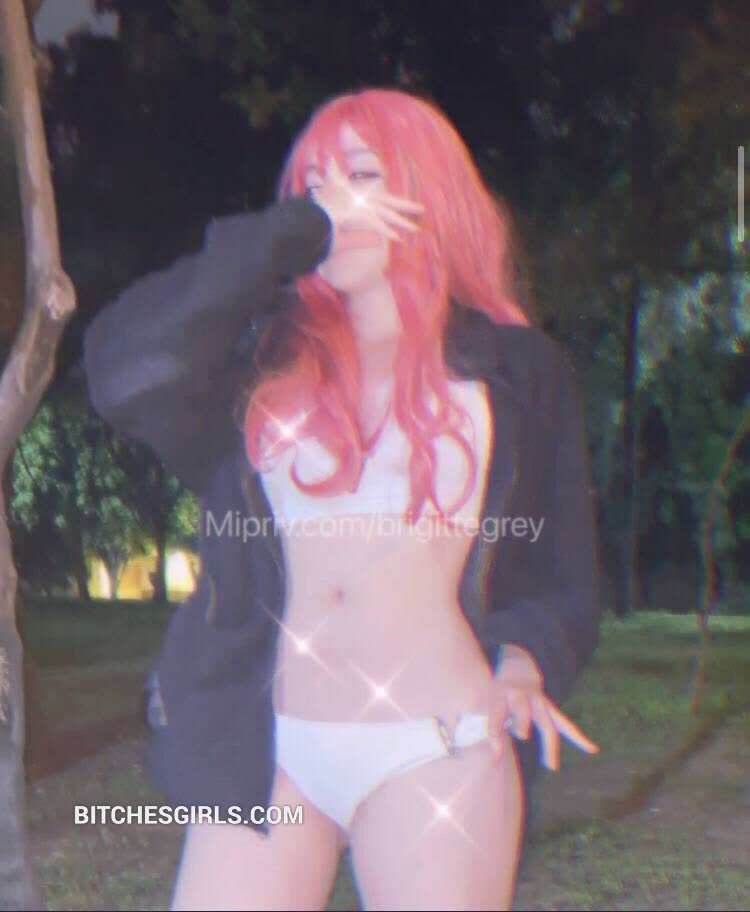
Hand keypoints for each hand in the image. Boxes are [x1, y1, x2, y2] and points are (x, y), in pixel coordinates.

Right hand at [310, 158, 422, 243]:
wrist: (315, 209)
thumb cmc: (322, 201)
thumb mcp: (330, 185)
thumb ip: (331, 171)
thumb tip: (329, 156)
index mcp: (362, 193)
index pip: (384, 197)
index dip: (397, 202)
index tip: (409, 206)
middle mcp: (366, 199)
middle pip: (391, 203)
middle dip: (407, 206)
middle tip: (422, 210)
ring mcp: (364, 207)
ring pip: (388, 215)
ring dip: (402, 223)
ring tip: (416, 230)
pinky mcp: (360, 216)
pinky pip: (377, 226)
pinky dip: (387, 232)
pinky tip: (398, 239)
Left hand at [477, 645, 598, 769]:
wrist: (516, 670)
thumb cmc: (498, 694)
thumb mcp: (486, 704)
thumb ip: (488, 728)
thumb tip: (493, 758)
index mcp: (500, 696)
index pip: (496, 715)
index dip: (495, 733)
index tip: (496, 753)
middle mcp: (520, 697)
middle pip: (523, 711)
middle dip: (522, 723)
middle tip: (522, 736)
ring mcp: (538, 702)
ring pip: (547, 723)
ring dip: (549, 745)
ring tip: (551, 767)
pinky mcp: (550, 708)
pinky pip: (565, 724)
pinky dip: (578, 737)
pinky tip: (592, 749)